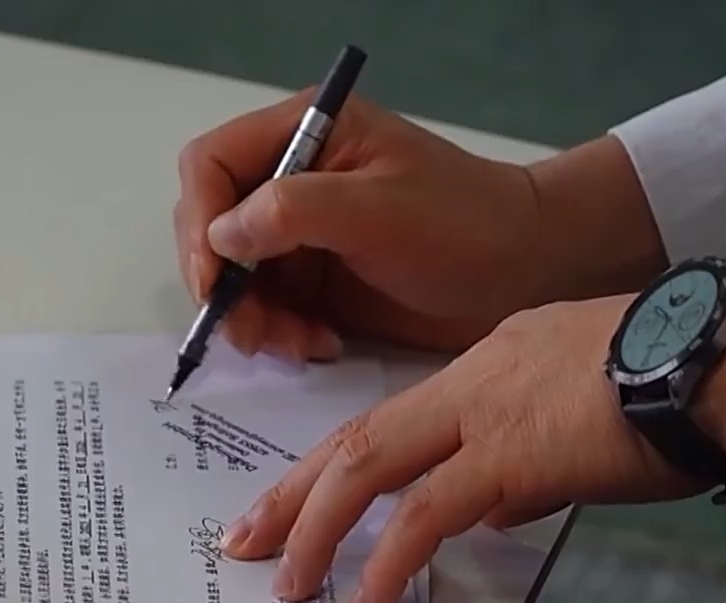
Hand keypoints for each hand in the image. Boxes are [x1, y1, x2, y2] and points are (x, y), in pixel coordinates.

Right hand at [173, 92, 542, 357]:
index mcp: (304, 134)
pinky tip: (319, 345)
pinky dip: (280, 336)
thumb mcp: (378, 210)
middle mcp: (291, 179)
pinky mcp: (314, 283)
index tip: (214, 277)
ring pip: (234, 279)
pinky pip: (267, 312)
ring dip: (253, 320)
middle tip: (252, 331)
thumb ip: (293, 213)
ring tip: (296, 345)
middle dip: (224, 284)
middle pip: (210, 228)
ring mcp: (300, 234)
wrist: (527, 271)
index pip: (211, 166)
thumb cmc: (465, 224)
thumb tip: (221, 236)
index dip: (199, 220)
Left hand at [218, 278, 725, 602]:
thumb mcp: (586, 417)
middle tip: (249, 541)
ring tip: (292, 585)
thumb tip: (486, 519)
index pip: (392, 420)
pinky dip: (388, 561)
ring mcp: (487, 414)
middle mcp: (474, 380)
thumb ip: (526, 468)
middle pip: (354, 440)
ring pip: (369, 470)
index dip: (333, 465)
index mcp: (491, 364)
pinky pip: (426, 515)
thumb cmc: (686, 385)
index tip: (294, 500)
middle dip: (292, 495)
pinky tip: (367, 602)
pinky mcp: (512, 453)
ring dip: (319, 531)